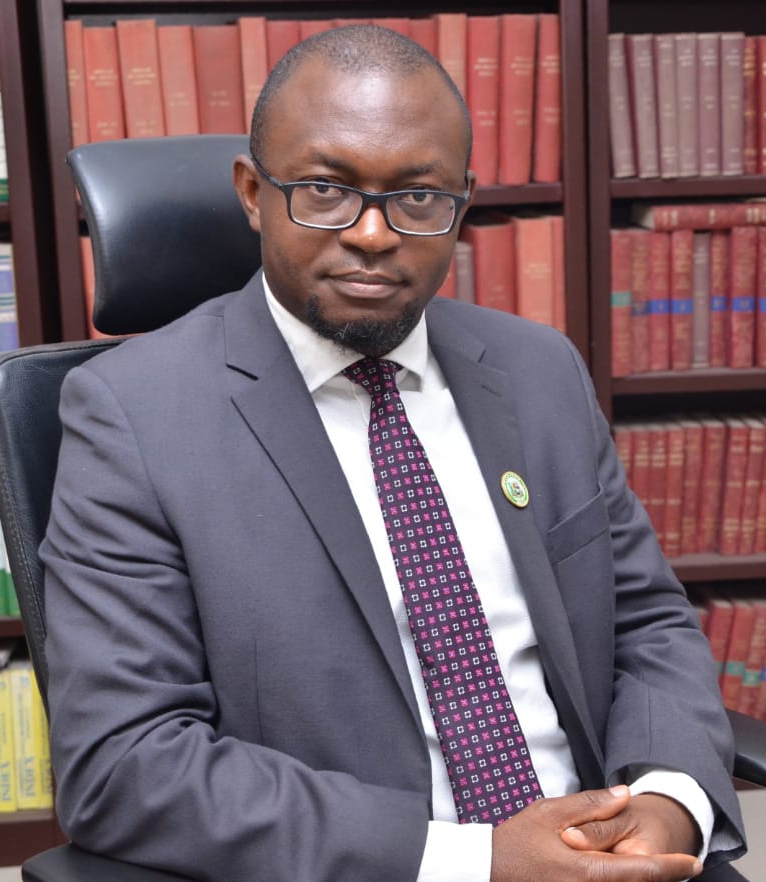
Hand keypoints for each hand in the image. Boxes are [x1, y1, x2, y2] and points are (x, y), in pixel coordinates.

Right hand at [490, 787, 702, 881]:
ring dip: (634, 876)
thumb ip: (591, 805)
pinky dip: (616, 879)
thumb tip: (625, 795)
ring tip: (644, 864)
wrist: (486, 871)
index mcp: (586, 870)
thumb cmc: (515, 841)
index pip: (640, 871)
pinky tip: (614, 867)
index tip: (694, 862)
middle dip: (655, 874)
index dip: (671, 867)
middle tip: (672, 863)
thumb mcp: (550, 812)